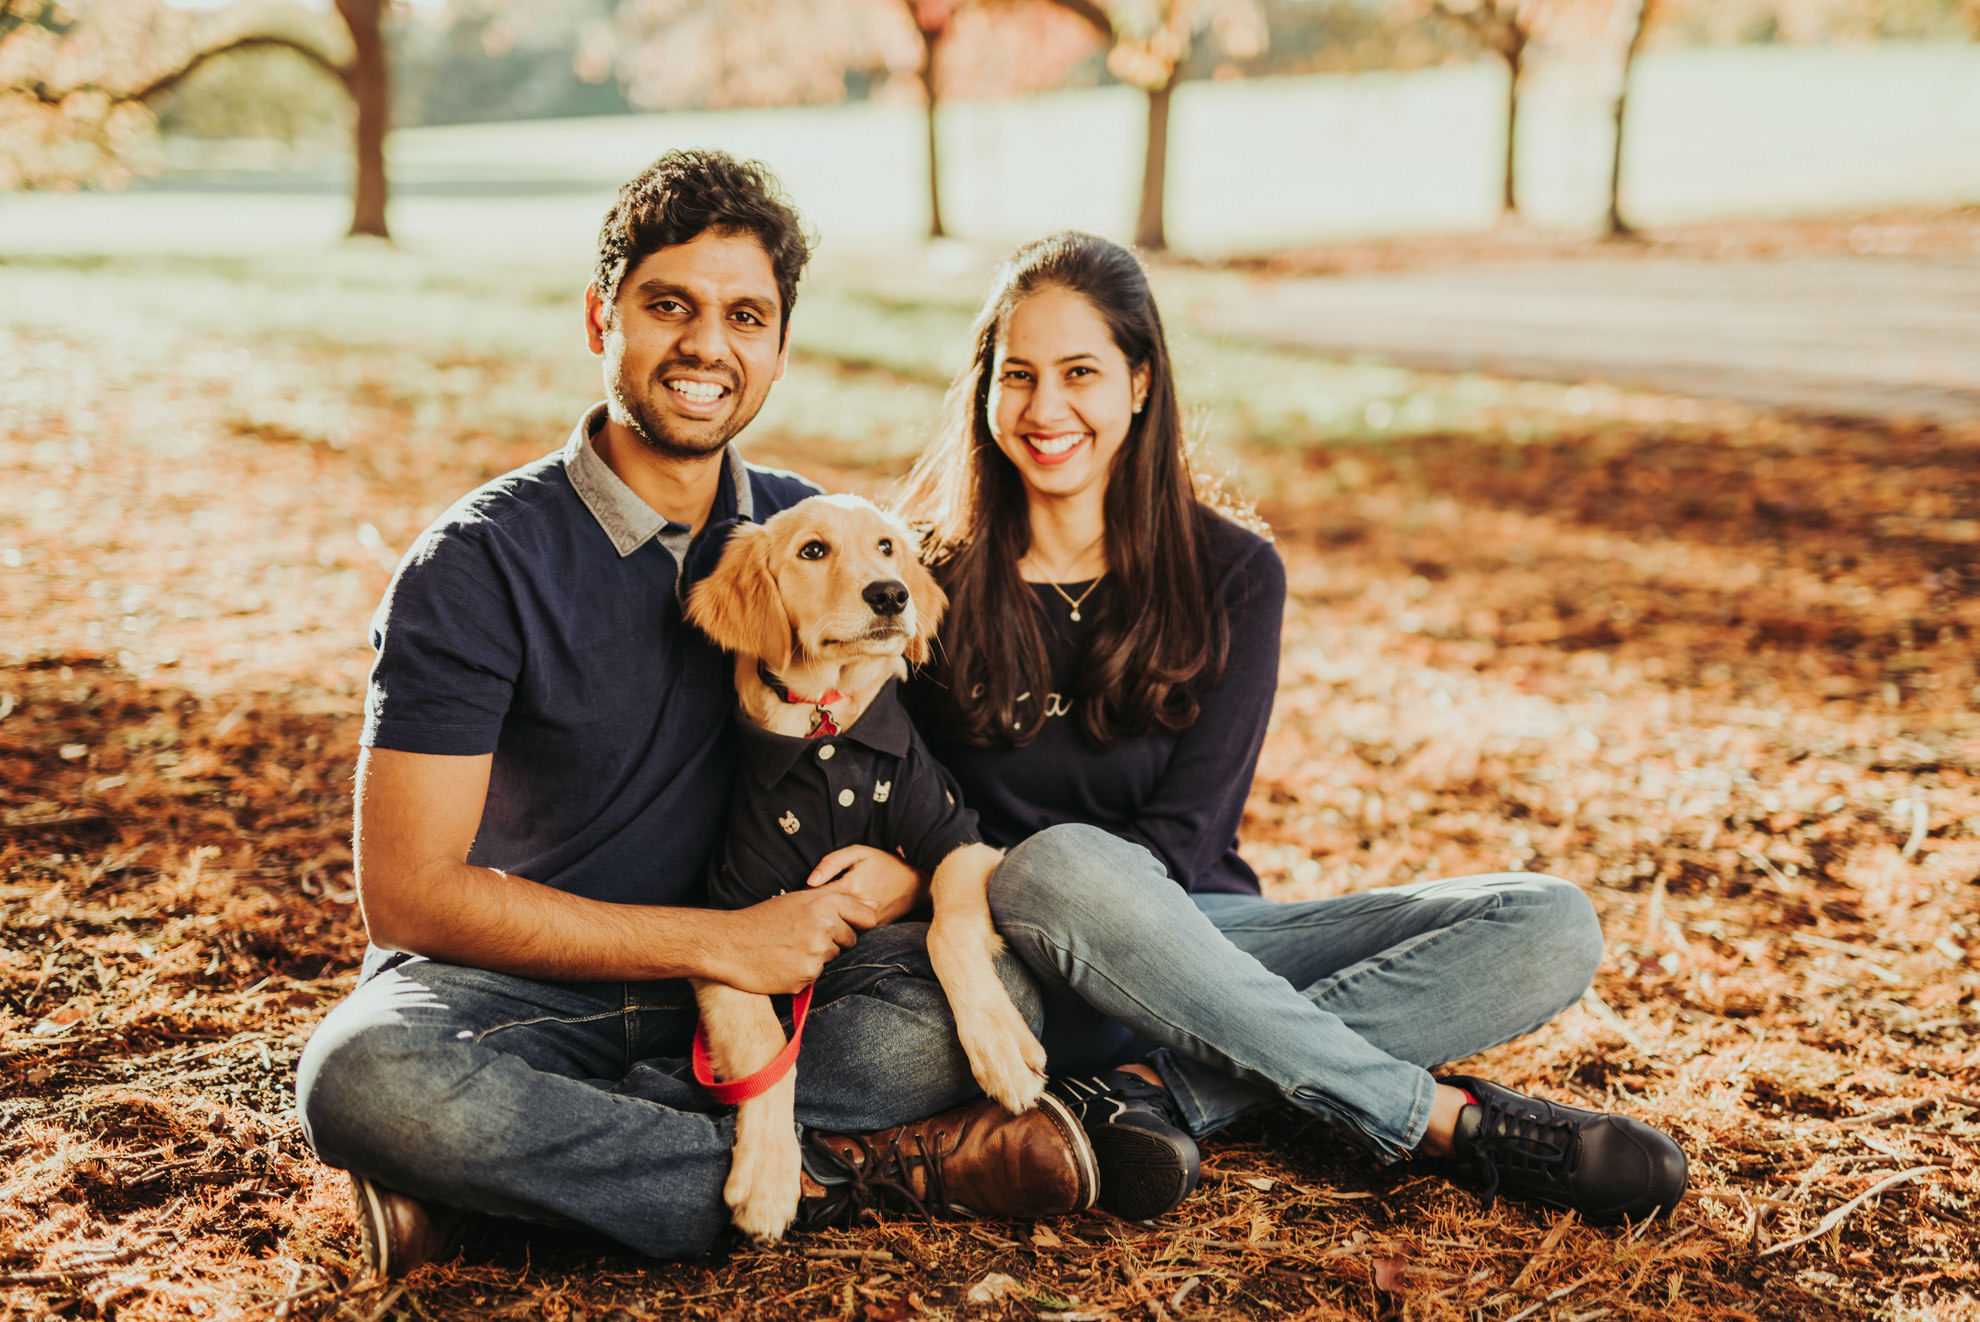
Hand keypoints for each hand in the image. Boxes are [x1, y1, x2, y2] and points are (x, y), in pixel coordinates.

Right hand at [713, 888, 879, 993]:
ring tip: (789, 947)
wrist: (729, 944)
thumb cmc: (764, 919)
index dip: (858, 922)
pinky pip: (816, 975)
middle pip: (850, 940)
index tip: (845, 925)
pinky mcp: (806, 977)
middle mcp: (825, 928)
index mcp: (825, 904)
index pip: (867, 917)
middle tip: (803, 935)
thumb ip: (841, 902)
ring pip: (832, 957)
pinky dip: (803, 971)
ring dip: (817, 955)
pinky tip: (783, 963)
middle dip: (834, 939)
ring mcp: (816, 954)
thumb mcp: (800, 900)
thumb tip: (877, 905)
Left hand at [806, 845, 925, 925]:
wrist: (915, 884)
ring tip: (821, 910)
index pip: (815, 897)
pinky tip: (837, 916)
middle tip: (807, 903)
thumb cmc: (885, 864)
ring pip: (833, 926)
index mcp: (850, 887)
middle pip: (822, 914)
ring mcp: (864, 922)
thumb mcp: (859, 853)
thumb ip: (831, 863)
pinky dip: (839, 924)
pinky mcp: (870, 931)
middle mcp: (856, 908)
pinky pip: (846, 931)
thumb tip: (810, 881)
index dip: (805, 895)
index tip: (804, 892)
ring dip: (825, 919)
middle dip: (812, 909)